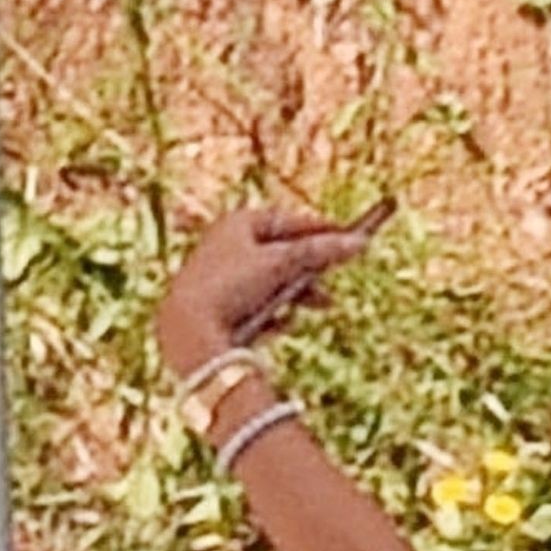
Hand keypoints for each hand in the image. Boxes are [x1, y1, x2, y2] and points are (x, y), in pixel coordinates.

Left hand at [155, 205, 373, 377]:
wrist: (190, 328)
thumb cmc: (232, 285)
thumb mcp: (281, 264)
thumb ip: (321, 252)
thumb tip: (360, 242)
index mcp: (239, 222)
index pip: (290, 222)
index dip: (322, 231)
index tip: (351, 238)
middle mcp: (229, 243)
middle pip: (284, 253)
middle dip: (312, 268)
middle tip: (338, 278)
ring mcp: (225, 275)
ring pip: (275, 281)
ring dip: (299, 293)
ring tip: (321, 306)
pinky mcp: (223, 307)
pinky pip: (261, 306)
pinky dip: (277, 312)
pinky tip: (286, 324)